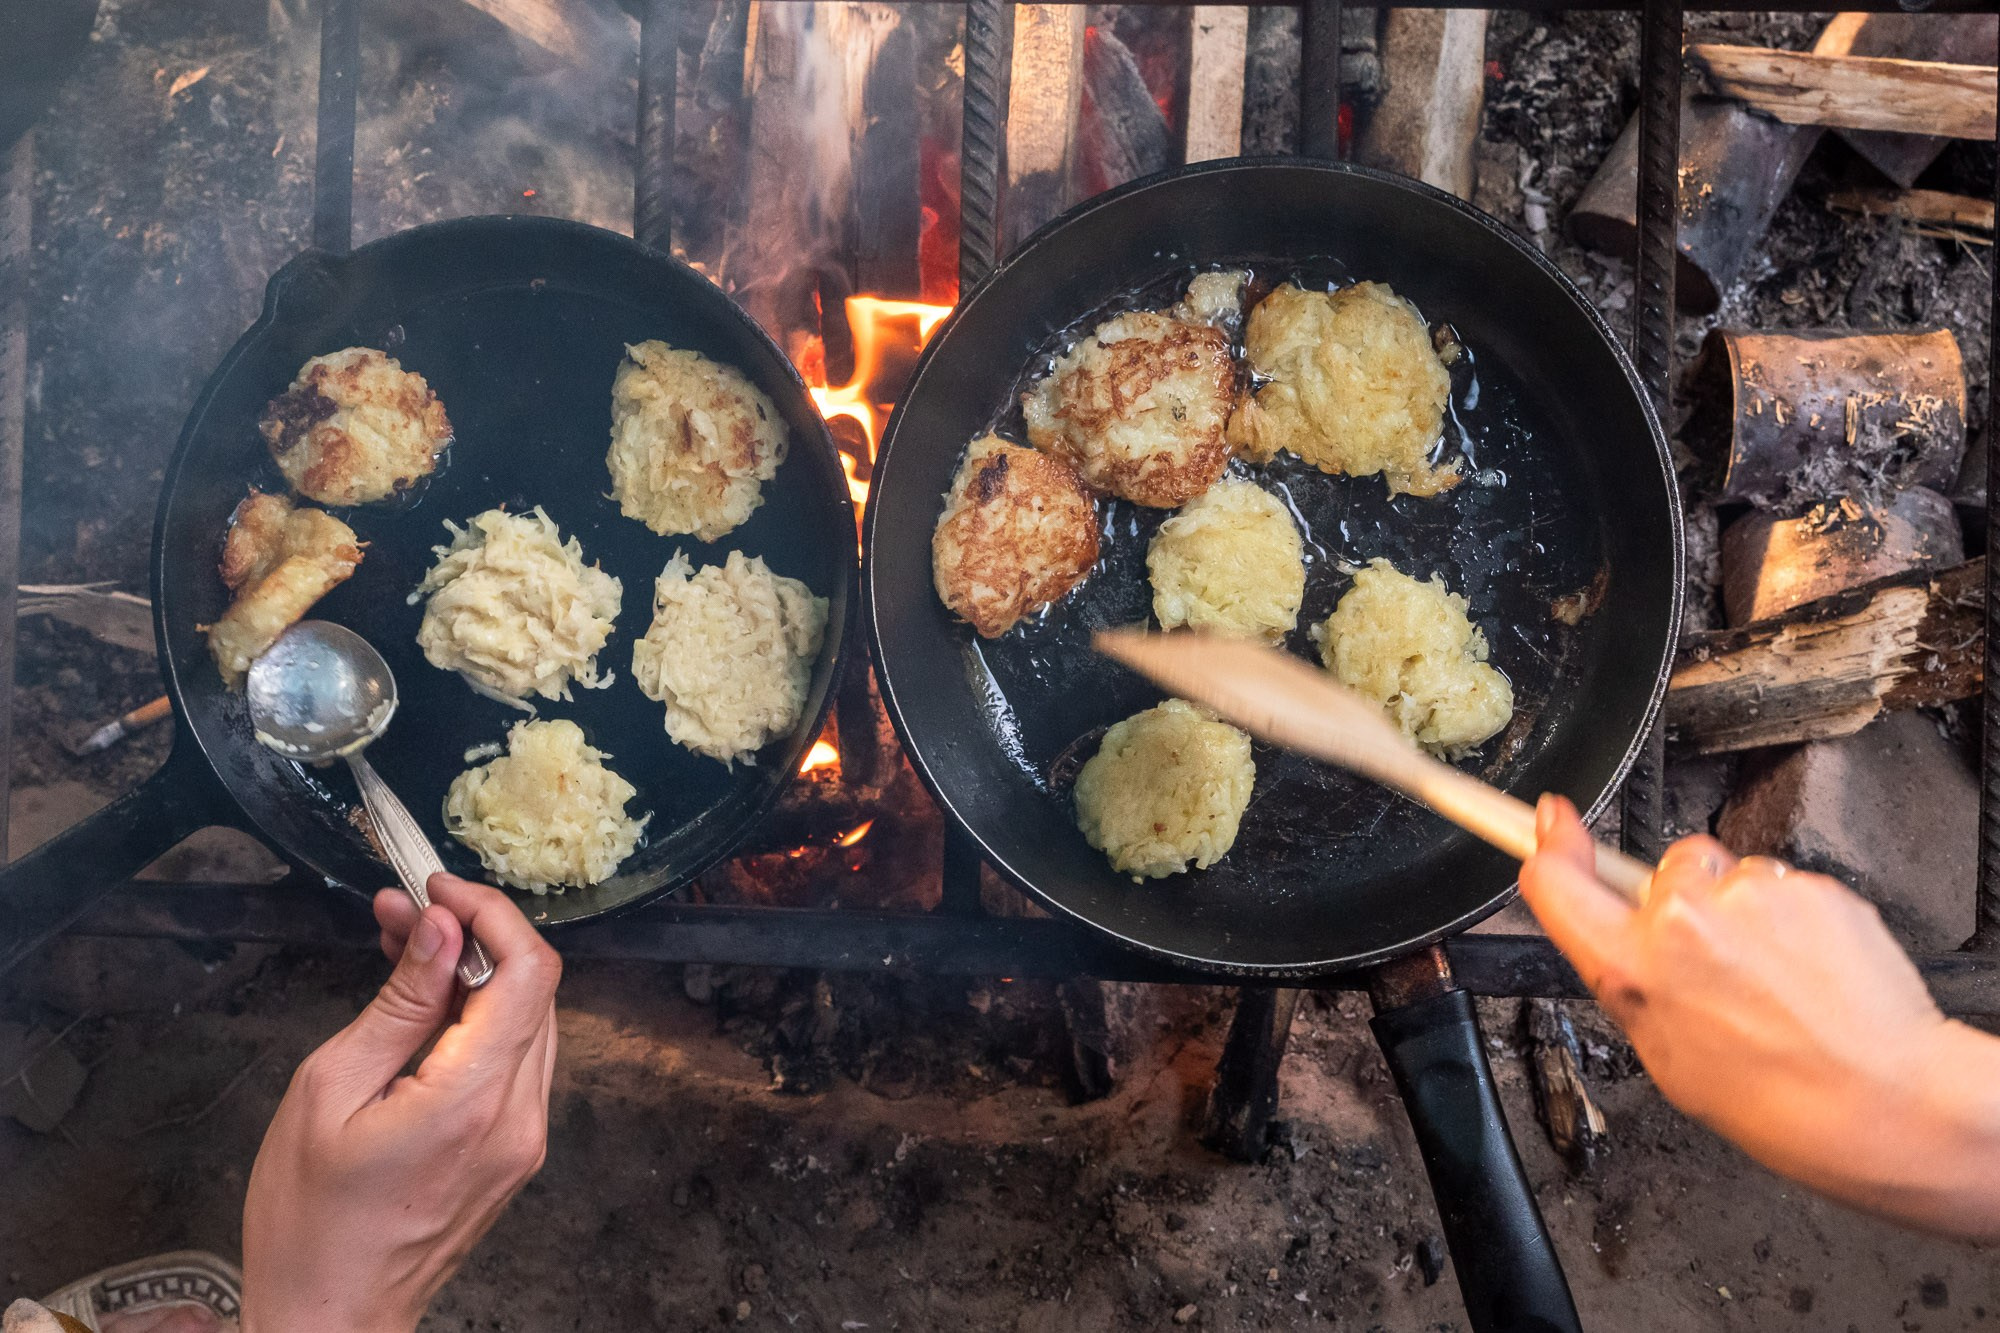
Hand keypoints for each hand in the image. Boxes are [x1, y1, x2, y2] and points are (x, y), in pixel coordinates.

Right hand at [241, 874, 560, 1332]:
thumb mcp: (331, 1091)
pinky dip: (479, 1021)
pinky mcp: (515, 1151)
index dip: (492, 912)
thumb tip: (438, 928)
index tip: (437, 887)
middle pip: (535, 990)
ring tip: (404, 951)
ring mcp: (524, 1138)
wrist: (330, 1317)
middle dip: (477, 935)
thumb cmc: (310, 1221)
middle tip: (405, 912)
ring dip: (477, 975)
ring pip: (529, 1022)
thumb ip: (398, 1002)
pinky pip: (515, 1062)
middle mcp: (519, 1118)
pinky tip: (424, 1008)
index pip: (528, 972)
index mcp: (474, 1100)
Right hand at [1520, 795, 1999, 1240]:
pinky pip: (1784, 885)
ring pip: (1729, 874)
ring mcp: (1750, 895)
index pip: (1557, 879)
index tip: (1552, 819)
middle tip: (1716, 962)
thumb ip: (1628, 976)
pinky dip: (1793, 918)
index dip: (1552, 843)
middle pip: (1662, 869)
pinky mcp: (1808, 885)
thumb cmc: (1773, 1098)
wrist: (1879, 1099)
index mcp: (1632, 966)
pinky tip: (1809, 969)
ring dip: (1742, 910)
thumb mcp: (1661, 1053)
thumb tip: (1612, 929)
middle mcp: (1682, 918)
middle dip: (1682, 900)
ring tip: (1774, 976)